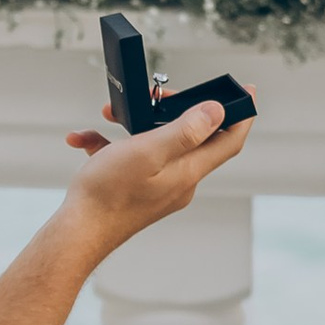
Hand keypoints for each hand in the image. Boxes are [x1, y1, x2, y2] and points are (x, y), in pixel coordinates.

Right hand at [60, 94, 252, 253]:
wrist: (77, 233)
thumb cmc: (109, 194)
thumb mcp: (149, 152)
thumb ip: (186, 131)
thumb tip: (217, 111)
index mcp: (188, 172)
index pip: (229, 141)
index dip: (241, 114)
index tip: (246, 91)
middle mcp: (179, 181)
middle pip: (194, 137)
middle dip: (176, 109)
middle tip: (158, 94)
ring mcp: (159, 187)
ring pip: (157, 144)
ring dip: (135, 124)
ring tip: (111, 113)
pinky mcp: (137, 191)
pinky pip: (130, 159)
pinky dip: (110, 145)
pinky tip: (84, 140)